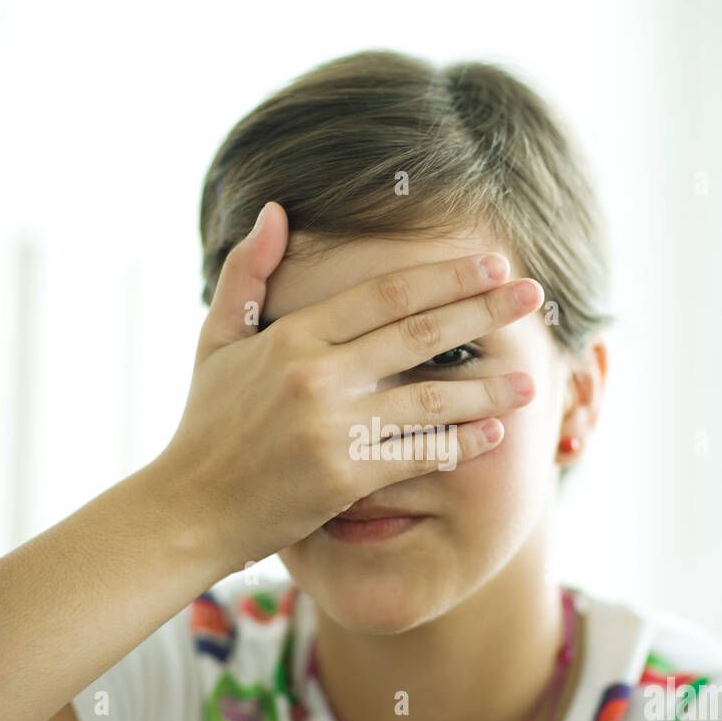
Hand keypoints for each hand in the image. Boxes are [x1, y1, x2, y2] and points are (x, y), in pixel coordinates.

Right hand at [159, 201, 543, 577]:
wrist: (188, 510)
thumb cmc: (205, 425)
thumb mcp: (215, 340)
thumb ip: (248, 274)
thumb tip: (275, 210)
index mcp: (292, 336)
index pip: (385, 294)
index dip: (446, 276)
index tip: (493, 264)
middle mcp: (315, 376)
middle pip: (418, 333)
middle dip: (484, 311)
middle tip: (534, 296)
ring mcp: (331, 428)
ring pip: (429, 400)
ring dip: (487, 389)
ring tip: (530, 380)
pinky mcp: (342, 478)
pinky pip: (417, 457)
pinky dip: (459, 446)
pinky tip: (494, 435)